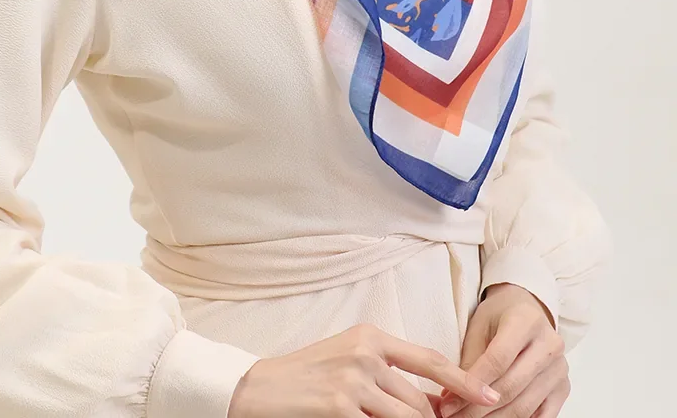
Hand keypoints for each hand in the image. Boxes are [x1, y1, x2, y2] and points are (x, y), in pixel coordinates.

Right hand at [227, 322, 502, 417]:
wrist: (255, 390)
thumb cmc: (304, 378)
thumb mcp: (347, 361)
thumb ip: (384, 373)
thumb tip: (427, 401)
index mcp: (370, 337)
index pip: (428, 359)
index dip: (462, 380)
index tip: (491, 395)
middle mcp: (366, 354)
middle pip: (419, 402)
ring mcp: (353, 382)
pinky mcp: (340, 408)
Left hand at [438, 284, 568, 417]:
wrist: (527, 310)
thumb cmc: (500, 316)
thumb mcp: (479, 325)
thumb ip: (471, 359)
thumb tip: (453, 397)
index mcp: (526, 320)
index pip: (498, 360)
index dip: (473, 384)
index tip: (450, 402)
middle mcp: (549, 344)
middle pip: (511, 387)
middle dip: (478, 407)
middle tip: (454, 416)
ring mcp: (559, 368)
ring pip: (524, 406)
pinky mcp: (564, 387)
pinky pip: (541, 416)